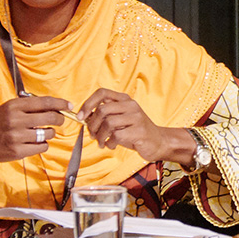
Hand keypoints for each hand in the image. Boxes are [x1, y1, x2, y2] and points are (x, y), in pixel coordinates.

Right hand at [0, 96, 67, 162]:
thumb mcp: (7, 108)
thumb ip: (27, 106)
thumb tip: (53, 106)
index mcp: (15, 106)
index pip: (46, 102)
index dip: (61, 103)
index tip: (69, 105)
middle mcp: (17, 120)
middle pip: (52, 118)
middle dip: (59, 119)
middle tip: (58, 121)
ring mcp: (17, 136)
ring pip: (49, 134)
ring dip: (49, 133)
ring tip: (40, 133)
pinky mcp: (17, 151)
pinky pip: (42, 147)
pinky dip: (42, 145)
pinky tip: (34, 142)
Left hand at [78, 88, 192, 162]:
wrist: (158, 142)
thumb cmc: (135, 131)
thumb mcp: (120, 119)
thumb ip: (105, 115)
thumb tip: (84, 117)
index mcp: (125, 100)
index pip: (102, 92)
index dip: (88, 104)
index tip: (80, 117)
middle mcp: (131, 105)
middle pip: (102, 110)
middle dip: (92, 125)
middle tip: (92, 134)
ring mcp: (136, 117)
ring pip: (108, 123)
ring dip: (100, 136)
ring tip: (101, 142)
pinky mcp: (139, 131)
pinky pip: (116, 136)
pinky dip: (109, 143)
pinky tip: (111, 145)